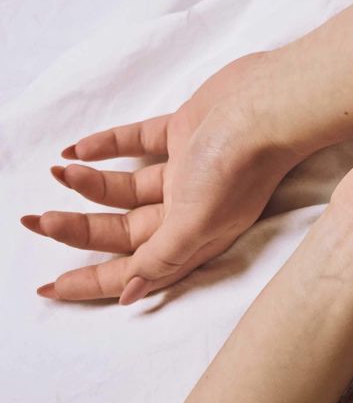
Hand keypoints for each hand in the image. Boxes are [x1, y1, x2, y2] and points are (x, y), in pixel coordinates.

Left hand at [22, 52, 306, 304]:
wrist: (267, 108)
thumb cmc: (238, 168)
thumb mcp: (197, 223)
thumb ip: (161, 258)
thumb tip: (130, 294)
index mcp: (194, 238)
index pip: (135, 269)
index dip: (94, 282)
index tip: (51, 288)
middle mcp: (188, 211)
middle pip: (123, 231)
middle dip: (78, 230)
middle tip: (36, 222)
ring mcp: (186, 173)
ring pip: (125, 189)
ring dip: (90, 184)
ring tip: (61, 173)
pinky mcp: (183, 136)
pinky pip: (136, 144)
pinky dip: (107, 147)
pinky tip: (79, 148)